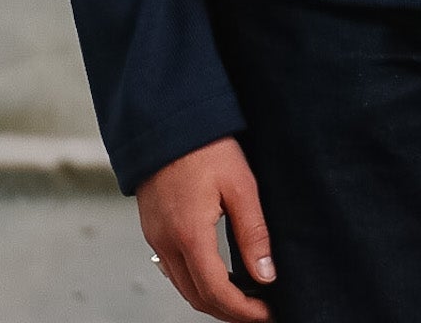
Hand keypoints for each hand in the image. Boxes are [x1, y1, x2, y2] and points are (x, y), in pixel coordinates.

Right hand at [137, 136, 275, 319]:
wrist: (166, 118)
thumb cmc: (204, 145)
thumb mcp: (240, 184)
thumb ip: (253, 232)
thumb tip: (266, 274)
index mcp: (189, 234)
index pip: (216, 293)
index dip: (244, 311)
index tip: (267, 314)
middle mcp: (166, 242)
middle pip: (197, 298)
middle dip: (229, 313)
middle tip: (259, 312)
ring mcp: (155, 236)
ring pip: (183, 287)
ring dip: (212, 300)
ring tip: (243, 298)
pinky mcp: (152, 228)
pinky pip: (173, 269)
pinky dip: (196, 282)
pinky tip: (216, 275)